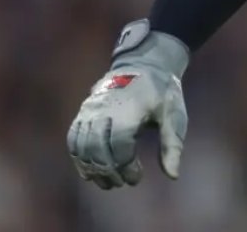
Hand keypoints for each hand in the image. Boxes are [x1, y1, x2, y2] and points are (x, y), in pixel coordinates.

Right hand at [66, 21, 189, 188]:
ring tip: (107, 182)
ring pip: (82, 147)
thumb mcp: (174, 115)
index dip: (126, 167)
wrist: (144, 64)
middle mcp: (105, 109)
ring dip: (92, 169)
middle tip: (122, 182)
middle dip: (109, 172)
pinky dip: (79, 158)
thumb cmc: (162, 93)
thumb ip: (172, 145)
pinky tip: (90, 171)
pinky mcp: (83, 111)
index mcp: (129, 109)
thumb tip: (173, 176)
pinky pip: (73, 138)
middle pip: (97, 149)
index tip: (137, 177)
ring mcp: (90, 109)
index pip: (119, 146)